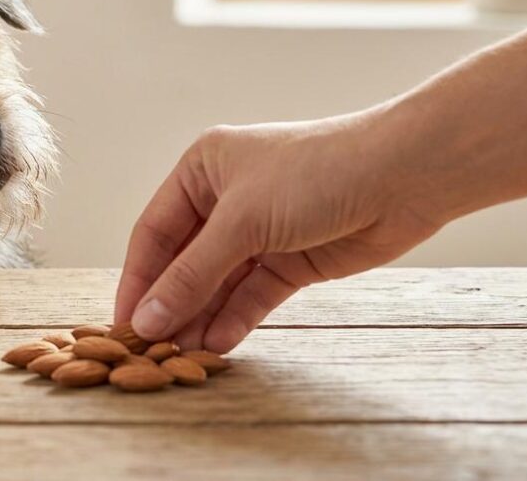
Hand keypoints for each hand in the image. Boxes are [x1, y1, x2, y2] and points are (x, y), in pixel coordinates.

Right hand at [114, 115, 441, 351]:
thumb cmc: (316, 173)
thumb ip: (193, 275)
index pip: (153, 232)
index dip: (138, 279)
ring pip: (217, 284)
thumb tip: (148, 319)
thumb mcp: (242, 221)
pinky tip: (217, 346)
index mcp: (202, 170)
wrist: (402, 175)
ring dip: (200, 318)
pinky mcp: (290, 261)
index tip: (124, 323)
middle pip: (184, 262)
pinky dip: (235, 320)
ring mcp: (259, 232)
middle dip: (169, 304)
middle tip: (149, 349)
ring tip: (181, 356)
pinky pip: (251, 296)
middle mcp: (225, 199)